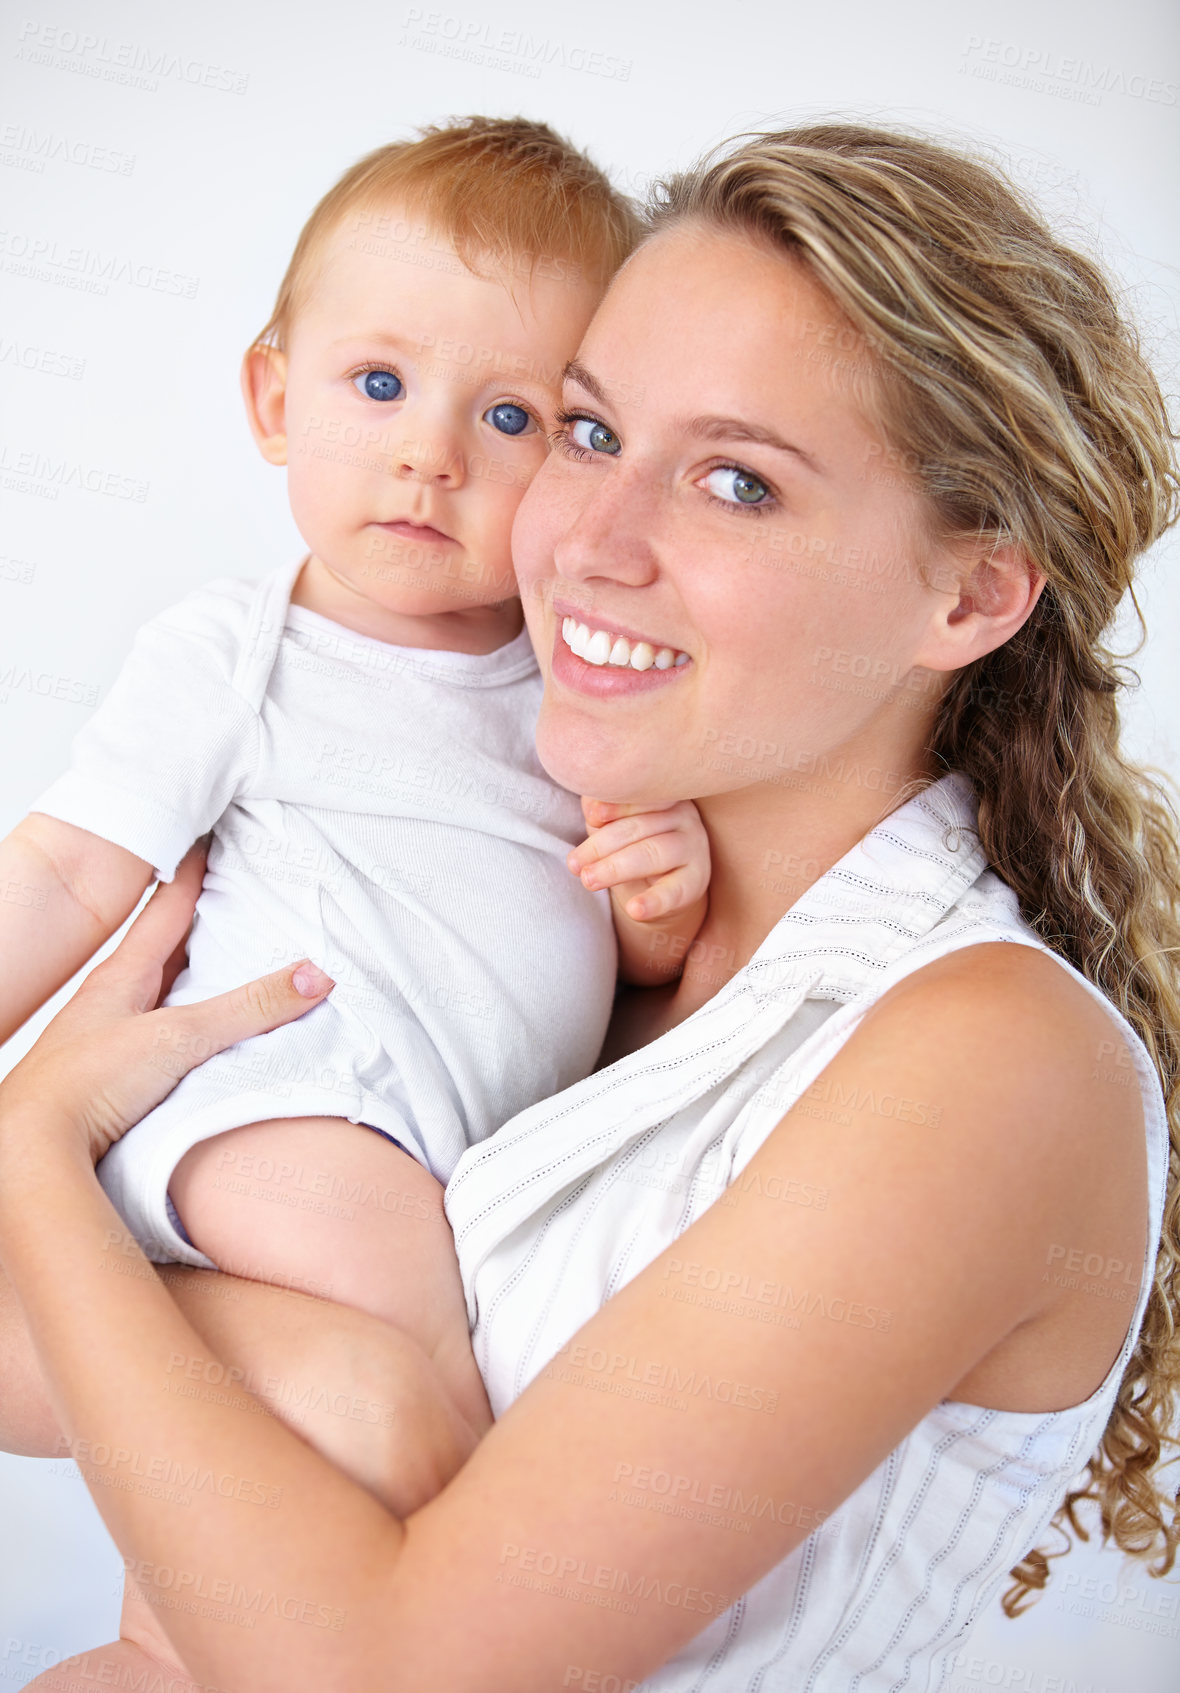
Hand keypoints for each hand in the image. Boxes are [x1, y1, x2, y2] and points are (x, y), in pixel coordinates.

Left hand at [0, 842, 333, 1167]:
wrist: (29, 1151)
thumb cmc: (83, 1086)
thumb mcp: (179, 1038)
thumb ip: (248, 1009)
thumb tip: (314, 976)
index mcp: (120, 977)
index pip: (165, 909)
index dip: (190, 874)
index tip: (207, 841)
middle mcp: (110, 1003)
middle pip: (159, 948)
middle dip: (192, 922)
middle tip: (225, 894)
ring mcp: (106, 1041)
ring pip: (156, 994)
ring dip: (187, 977)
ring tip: (220, 961)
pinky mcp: (110, 1081)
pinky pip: (156, 1038)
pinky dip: (181, 1026)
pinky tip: (195, 1037)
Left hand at [567, 797, 710, 922]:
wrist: (662, 888)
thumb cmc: (634, 845)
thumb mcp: (616, 826)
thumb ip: (603, 813)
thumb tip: (590, 806)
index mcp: (664, 796)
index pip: (640, 797)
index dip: (615, 806)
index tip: (591, 817)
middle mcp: (685, 817)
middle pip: (640, 828)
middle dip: (601, 846)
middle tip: (574, 864)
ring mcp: (694, 848)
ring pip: (653, 854)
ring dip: (616, 868)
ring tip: (588, 881)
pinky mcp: (696, 881)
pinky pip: (674, 892)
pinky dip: (654, 901)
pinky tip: (634, 909)